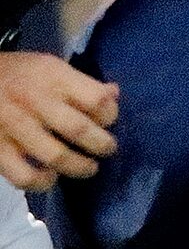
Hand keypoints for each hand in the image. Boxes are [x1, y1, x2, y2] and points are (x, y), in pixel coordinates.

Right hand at [0, 51, 116, 192]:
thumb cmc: (16, 74)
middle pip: (79, 129)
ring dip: (79, 166)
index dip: (110, 115)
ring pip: (55, 156)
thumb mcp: (49, 66)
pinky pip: (23, 175)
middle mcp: (35, 102)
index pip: (96, 100)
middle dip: (102, 144)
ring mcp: (14, 127)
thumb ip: (81, 82)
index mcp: (53, 77)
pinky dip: (41, 182)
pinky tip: (50, 178)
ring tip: (89, 168)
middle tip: (108, 149)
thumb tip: (114, 93)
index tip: (109, 122)